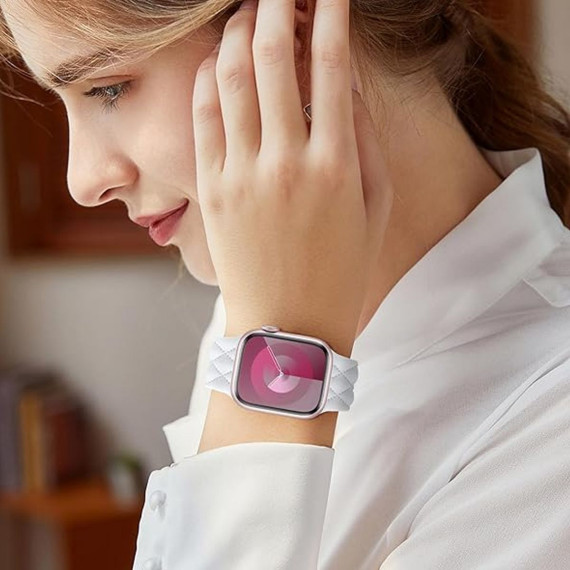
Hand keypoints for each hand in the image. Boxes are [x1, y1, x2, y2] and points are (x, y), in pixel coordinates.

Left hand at [192, 0, 393, 355]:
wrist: (287, 328)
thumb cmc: (340, 272)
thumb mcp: (375, 207)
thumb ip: (365, 139)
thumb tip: (348, 84)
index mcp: (335, 165)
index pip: (331, 65)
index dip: (330, 14)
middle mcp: (285, 162)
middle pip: (273, 56)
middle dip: (277, 5)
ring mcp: (241, 175)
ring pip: (231, 78)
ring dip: (238, 31)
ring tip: (249, 11)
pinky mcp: (210, 191)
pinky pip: (203, 118)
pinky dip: (210, 78)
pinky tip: (219, 59)